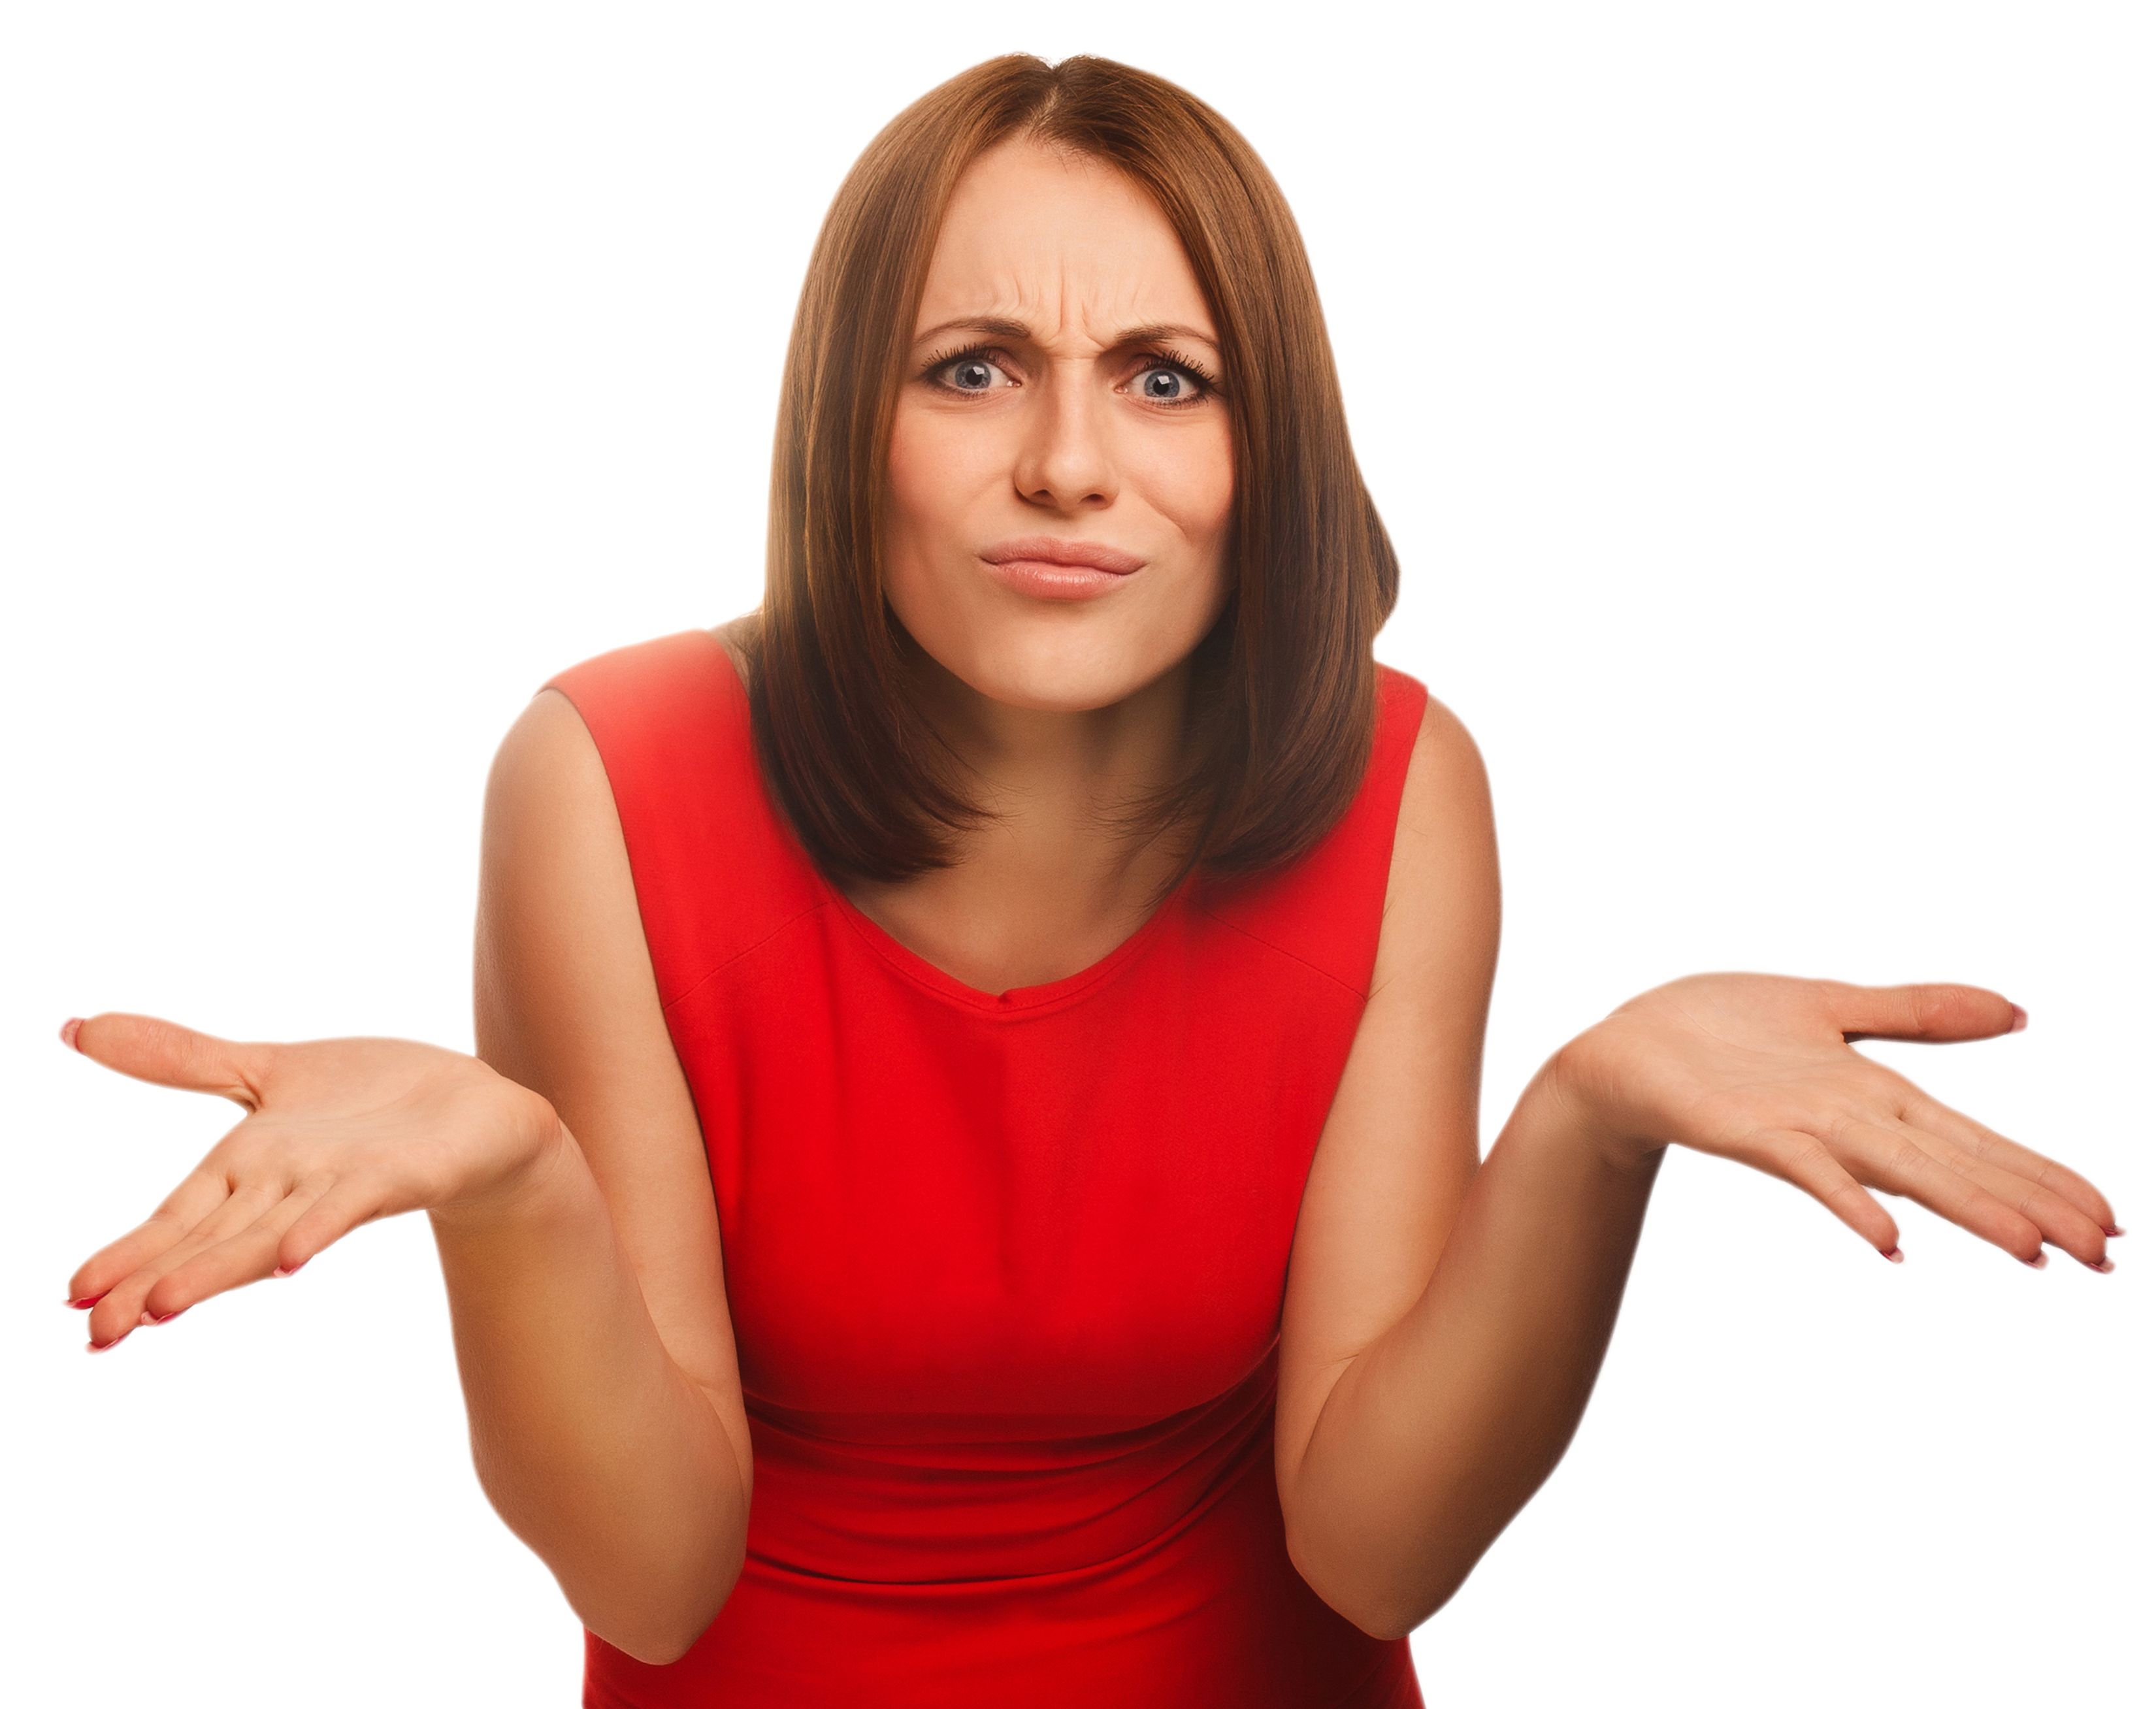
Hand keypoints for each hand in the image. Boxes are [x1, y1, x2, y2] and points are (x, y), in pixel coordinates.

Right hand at [62, 1013, 564, 1350]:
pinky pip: (348, 1207)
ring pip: (265, 1235)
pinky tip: (289, 1260)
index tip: (69, 1299)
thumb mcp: (265, 1071)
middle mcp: (282, 1190)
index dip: (125, 1256)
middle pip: (206, 1241)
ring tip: (159, 1307)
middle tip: (97, 1332)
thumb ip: (179, 1059)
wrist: (476, 1106)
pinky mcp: (393, 1177)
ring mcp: (335, 1188)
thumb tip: (74, 1026)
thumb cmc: (372, 1100)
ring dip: (216, 1270)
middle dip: (150, 1283)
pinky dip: (317, 1230)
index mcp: (245, 1170)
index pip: (172, 1219)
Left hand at [1552, 975, 2118, 1268]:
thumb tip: (2016, 1011)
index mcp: (1881, 1095)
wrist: (1624, 1045)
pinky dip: (1850, 1202)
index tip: (2112, 1223)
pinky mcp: (1753, 1130)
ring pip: (1903, 1173)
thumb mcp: (1835, 1004)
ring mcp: (1808, 1130)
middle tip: (2108, 1257)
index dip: (2044, 1177)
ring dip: (1966, 1210)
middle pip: (1960, 1167)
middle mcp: (1855, 1121)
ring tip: (2033, 1249)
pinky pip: (1810, 1171)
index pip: (1982, 1141)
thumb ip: (1922, 1012)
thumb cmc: (1720, 1028)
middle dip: (2034, 1207)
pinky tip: (1894, 1240)